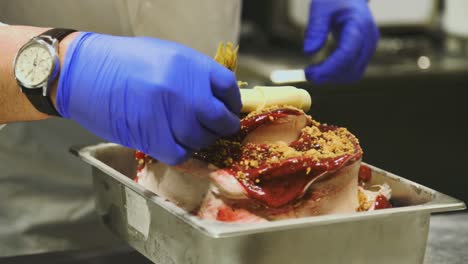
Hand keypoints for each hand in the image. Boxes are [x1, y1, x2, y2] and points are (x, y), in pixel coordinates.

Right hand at [56, 33, 240, 164]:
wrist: (83, 71)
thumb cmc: (123, 61)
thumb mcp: (166, 55)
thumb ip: (193, 74)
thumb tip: (215, 96)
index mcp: (189, 64)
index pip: (227, 87)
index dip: (232, 101)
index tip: (229, 108)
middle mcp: (183, 90)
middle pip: (219, 118)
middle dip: (222, 125)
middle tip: (215, 127)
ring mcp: (168, 115)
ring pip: (201, 139)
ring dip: (200, 140)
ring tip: (190, 134)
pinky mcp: (151, 137)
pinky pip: (181, 154)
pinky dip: (182, 153)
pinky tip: (175, 144)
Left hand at [303, 0, 378, 83]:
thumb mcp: (321, 8)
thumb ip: (316, 29)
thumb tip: (309, 52)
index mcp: (359, 25)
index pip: (347, 53)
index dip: (329, 68)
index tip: (310, 73)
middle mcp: (368, 39)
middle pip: (352, 68)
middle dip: (329, 76)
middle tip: (307, 74)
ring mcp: (369, 47)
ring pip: (354, 74)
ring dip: (333, 78)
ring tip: (314, 72)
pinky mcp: (365, 53)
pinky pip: (354, 71)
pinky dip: (338, 75)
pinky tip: (323, 70)